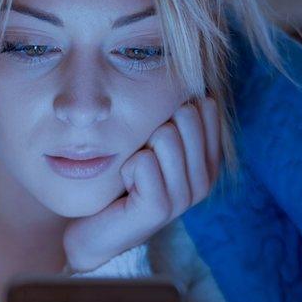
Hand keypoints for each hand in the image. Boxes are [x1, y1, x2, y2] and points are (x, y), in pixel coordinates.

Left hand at [63, 96, 221, 271]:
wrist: (93, 229)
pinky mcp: (160, 209)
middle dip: (153, 128)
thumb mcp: (150, 141)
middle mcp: (205, 179)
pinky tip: (125, 187)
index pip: (206, 106)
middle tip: (141, 158)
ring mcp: (185, 197)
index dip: (170, 110)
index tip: (154, 138)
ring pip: (165, 136)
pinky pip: (143, 162)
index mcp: (209, 160)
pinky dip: (126, 168)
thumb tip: (184, 72)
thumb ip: (172, 113)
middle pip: (186, 115)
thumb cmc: (121, 179)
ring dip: (138, 149)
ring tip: (133, 175)